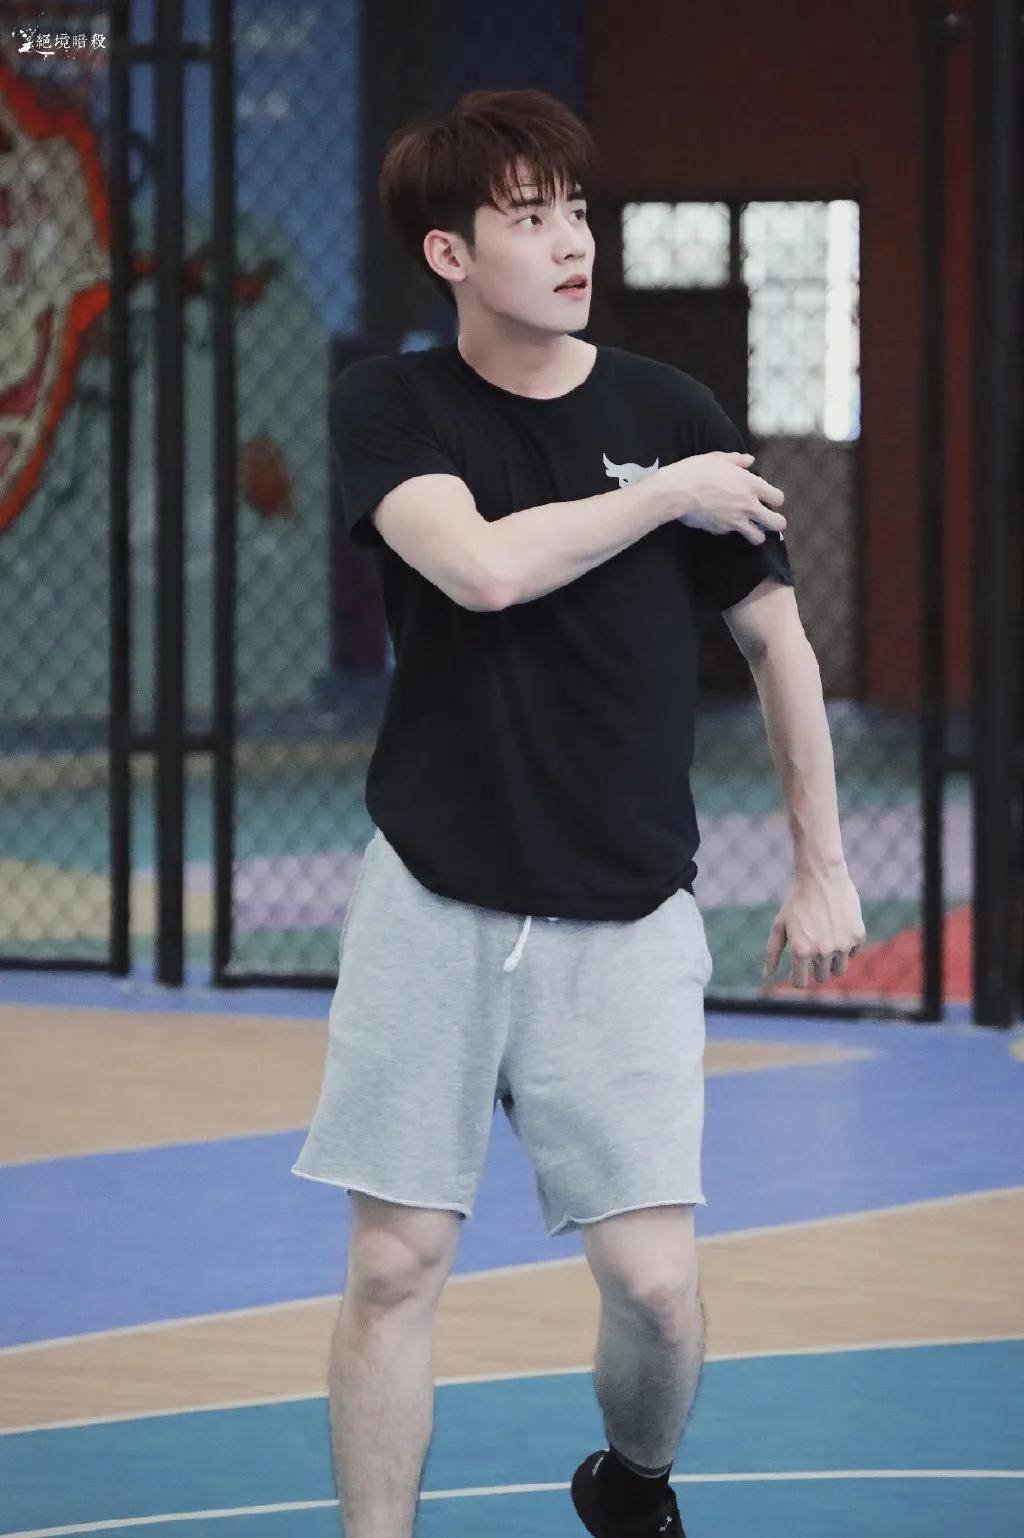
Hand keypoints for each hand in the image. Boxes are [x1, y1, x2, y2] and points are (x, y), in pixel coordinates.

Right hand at [659, 451, 786, 544]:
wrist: (677, 492)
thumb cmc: (697, 471)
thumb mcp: (718, 459)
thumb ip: (737, 460)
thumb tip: (750, 460)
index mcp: (751, 485)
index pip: (778, 498)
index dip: (775, 499)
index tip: (767, 498)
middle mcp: (748, 506)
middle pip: (777, 522)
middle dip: (776, 522)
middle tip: (767, 519)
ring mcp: (736, 521)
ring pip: (759, 537)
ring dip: (757, 534)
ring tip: (750, 529)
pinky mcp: (721, 531)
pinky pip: (732, 534)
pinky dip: (730, 530)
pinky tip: (722, 522)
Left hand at [761, 864, 865, 988]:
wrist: (822, 876)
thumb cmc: (797, 900)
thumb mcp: (780, 925)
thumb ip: (772, 952)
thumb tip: (766, 975)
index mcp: (800, 950)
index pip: (800, 982)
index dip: (797, 977)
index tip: (797, 969)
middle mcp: (822, 951)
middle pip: (821, 977)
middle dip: (815, 967)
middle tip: (812, 946)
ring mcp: (842, 945)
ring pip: (839, 970)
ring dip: (831, 961)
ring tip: (825, 940)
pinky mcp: (857, 936)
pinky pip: (852, 953)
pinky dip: (845, 947)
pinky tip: (837, 929)